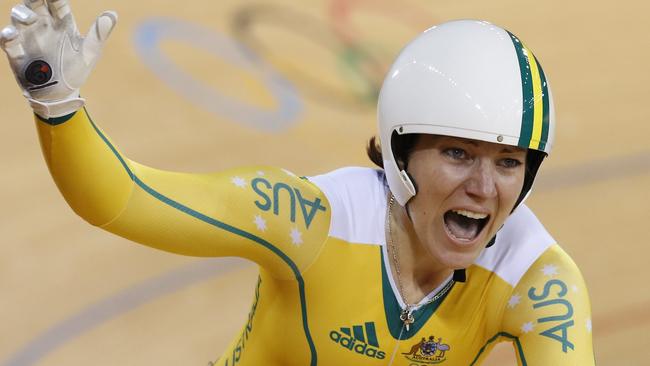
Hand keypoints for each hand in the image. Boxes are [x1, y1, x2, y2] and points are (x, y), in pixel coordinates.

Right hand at [0, 0, 116, 117]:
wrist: (62, 94)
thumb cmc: (76, 69)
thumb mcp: (90, 52)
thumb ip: (99, 33)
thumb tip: (113, 14)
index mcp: (62, 23)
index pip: (57, 3)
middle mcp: (43, 25)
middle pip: (35, 4)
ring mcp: (28, 37)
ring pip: (19, 17)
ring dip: (22, 14)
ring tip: (30, 19)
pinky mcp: (17, 52)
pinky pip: (8, 41)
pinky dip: (8, 36)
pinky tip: (11, 35)